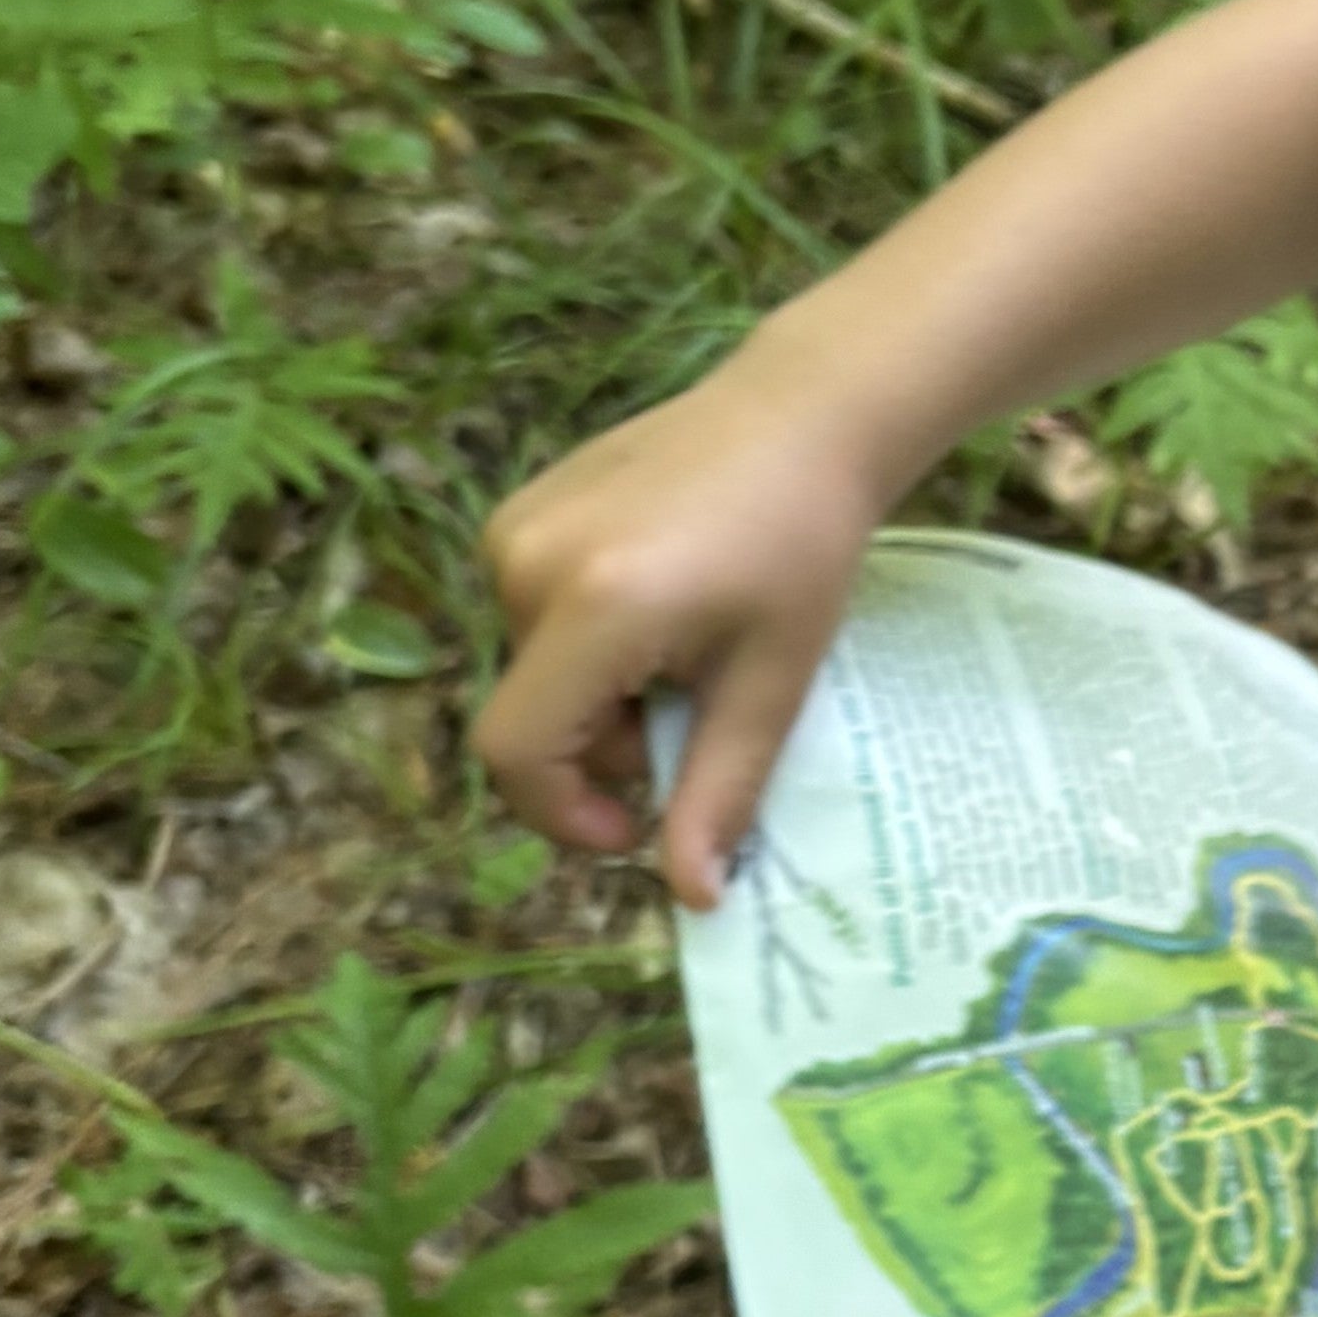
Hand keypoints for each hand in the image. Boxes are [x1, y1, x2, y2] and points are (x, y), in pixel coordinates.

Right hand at [475, 352, 899, 906]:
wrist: (800, 418)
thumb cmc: (804, 549)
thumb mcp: (774, 682)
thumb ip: (721, 791)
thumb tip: (693, 899)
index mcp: (593, 606)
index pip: (518, 752)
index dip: (562, 814)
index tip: (631, 830)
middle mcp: (528, 563)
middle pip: (532, 718)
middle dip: (607, 747)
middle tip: (698, 709)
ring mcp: (512, 529)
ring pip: (533, 673)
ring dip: (601, 696)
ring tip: (687, 650)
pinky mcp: (516, 512)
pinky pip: (533, 618)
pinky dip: (588, 644)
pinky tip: (660, 605)